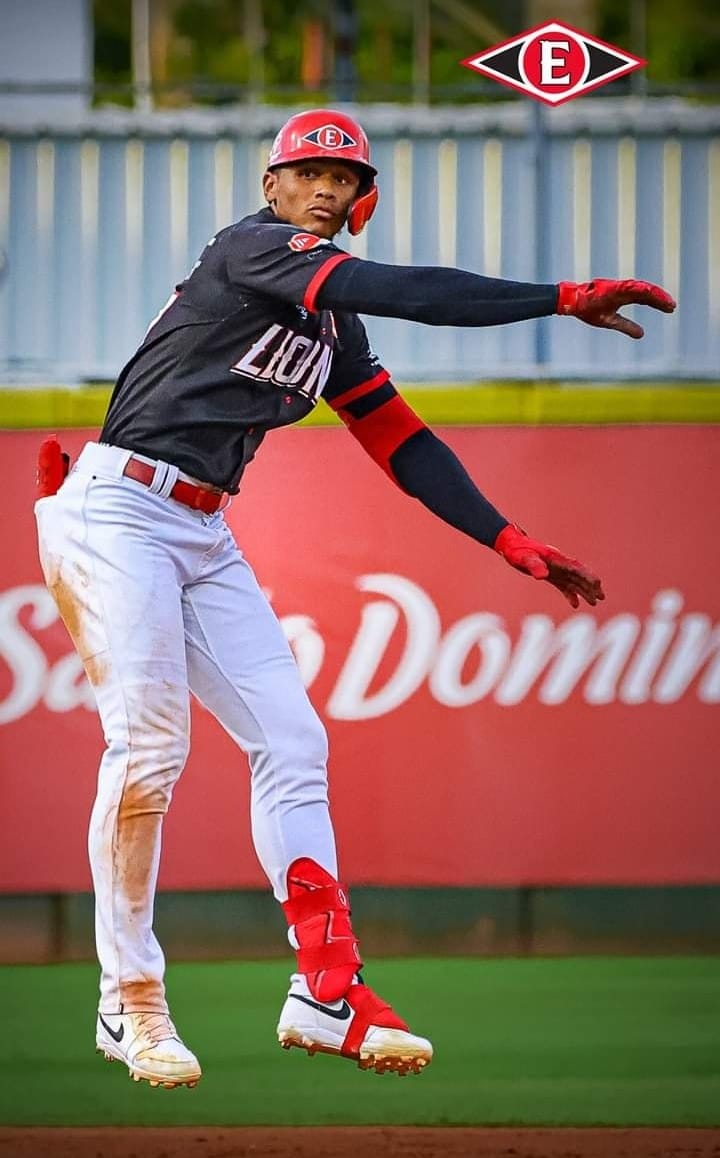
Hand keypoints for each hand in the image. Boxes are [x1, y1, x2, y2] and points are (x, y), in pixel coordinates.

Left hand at [494, 524, 604, 609]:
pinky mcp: (550, 574)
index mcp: (556, 559)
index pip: (576, 568)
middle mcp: (559, 564)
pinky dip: (570, 594)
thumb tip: (543, 576)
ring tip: (595, 602)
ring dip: (584, 591)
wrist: (509, 545)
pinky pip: (563, 585)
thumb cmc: (517, 550)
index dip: (587, 576)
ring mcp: (555, 569)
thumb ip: (534, 566)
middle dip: (591, 586)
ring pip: (574, 581)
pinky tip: (575, 604)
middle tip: (601, 597)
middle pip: (579, 575)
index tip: (598, 584)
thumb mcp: (524, 558)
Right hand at [557, 278, 675, 338]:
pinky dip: (640, 289)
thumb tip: (642, 334)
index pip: (645, 298)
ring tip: (667, 302)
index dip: (658, 303)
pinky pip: (628, 287)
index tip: (670, 308)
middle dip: (660, 299)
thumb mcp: (611, 321)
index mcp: (623, 296)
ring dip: (654, 294)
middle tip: (672, 306)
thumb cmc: (588, 309)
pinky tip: (650, 292)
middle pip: (646, 292)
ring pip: (641, 288)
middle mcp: (623, 290)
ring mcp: (617, 288)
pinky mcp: (611, 288)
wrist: (571, 303)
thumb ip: (627, 326)